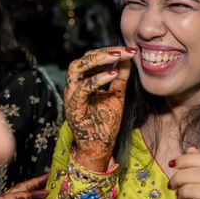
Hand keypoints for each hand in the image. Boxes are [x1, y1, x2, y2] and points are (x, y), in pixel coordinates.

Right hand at [64, 46, 135, 171]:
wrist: (99, 148)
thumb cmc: (105, 124)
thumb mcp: (116, 96)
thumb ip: (120, 79)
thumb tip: (127, 59)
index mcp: (82, 82)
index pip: (91, 59)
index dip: (108, 51)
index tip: (129, 50)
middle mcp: (73, 86)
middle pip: (82, 60)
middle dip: (103, 52)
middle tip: (123, 50)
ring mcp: (71, 96)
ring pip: (77, 68)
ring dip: (97, 59)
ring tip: (117, 56)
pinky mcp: (73, 107)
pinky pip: (82, 88)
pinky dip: (98, 79)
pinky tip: (113, 74)